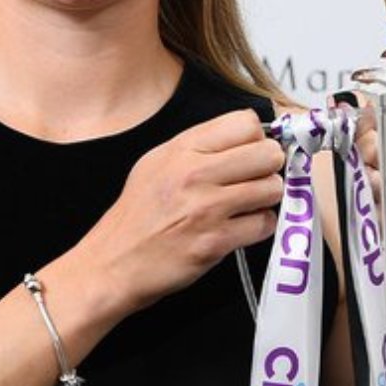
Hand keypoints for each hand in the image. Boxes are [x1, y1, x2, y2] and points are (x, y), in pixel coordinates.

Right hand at [76, 109, 284, 315]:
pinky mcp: (215, 241)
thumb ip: (197, 148)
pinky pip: (264, 224)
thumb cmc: (136, 217)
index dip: (255, 138)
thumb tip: (244, 139)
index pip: (245, 123)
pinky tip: (240, 228)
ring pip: (272, 188)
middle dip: (268, 167)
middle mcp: (194, 173)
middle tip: (255, 179)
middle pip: (267, 153)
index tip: (250, 152)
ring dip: (266, 199)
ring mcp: (206, 208)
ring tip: (247, 205)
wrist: (113, 262)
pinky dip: (258, 227)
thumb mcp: (155, 164)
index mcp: (181, 149)